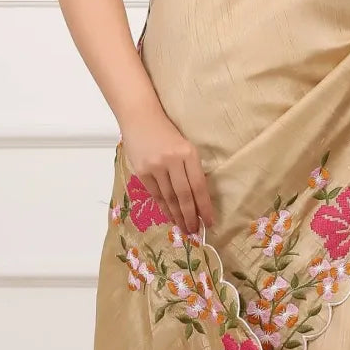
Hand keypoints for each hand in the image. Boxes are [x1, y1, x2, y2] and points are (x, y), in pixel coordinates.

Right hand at [119, 105, 215, 235]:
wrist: (140, 117)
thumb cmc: (166, 132)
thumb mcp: (185, 146)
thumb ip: (191, 168)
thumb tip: (198, 197)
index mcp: (188, 153)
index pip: (198, 186)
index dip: (204, 207)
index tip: (210, 221)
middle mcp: (172, 160)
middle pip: (183, 195)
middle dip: (190, 216)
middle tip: (195, 231)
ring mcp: (155, 166)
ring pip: (168, 198)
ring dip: (177, 216)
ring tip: (184, 228)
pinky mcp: (142, 171)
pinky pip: (155, 194)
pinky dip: (164, 207)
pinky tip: (170, 216)